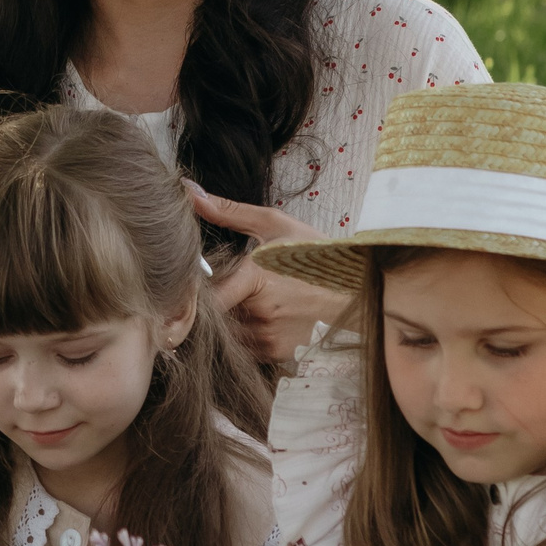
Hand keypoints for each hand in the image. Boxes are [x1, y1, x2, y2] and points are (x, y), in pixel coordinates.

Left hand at [185, 182, 348, 365]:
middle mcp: (260, 314)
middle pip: (213, 314)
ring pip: (227, 332)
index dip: (193, 294)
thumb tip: (188, 191)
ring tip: (251, 300)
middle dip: (214, 302)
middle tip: (230, 286)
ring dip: (229, 319)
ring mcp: (268, 338)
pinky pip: (243, 346)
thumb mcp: (275, 225)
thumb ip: (229, 212)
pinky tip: (263, 316)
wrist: (357, 289)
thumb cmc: (314, 255)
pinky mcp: (275, 353)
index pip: (204, 298)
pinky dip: (245, 333)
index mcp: (255, 280)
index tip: (192, 284)